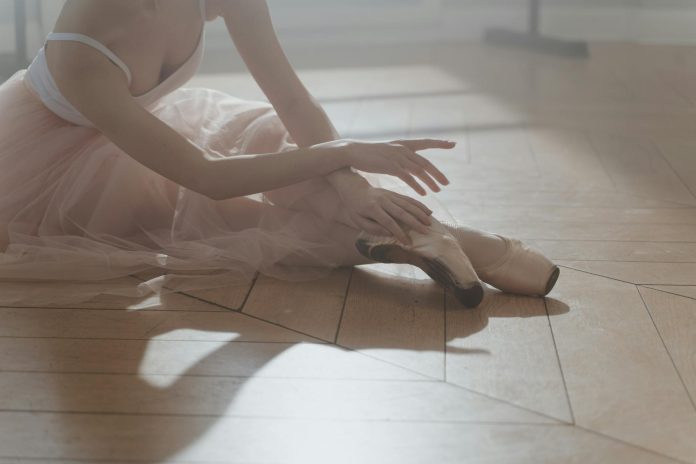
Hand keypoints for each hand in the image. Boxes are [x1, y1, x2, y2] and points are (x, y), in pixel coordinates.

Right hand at [318, 138, 454, 195]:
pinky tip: (423, 193)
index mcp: (403, 144)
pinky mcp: (391, 166)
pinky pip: (408, 177)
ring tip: (438, 190)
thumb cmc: (369, 154)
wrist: (353, 152)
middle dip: (437, 173)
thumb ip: (399, 155)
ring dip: (430, 181)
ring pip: (419, 170)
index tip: (453, 144)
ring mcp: (397, 157)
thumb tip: (407, 160)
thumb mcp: (387, 151)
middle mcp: (403, 149)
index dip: (439, 143)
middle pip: (425, 162)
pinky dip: (417, 185)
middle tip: (447, 183)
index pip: (425, 142)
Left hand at [334, 176, 433, 244]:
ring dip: (420, 213)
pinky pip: (408, 199)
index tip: (408, 242)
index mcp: (372, 208)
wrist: (354, 188)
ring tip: (429, 223)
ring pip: (407, 204)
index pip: (388, 222)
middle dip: (414, 223)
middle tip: (425, 232)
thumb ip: (373, 228)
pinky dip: (419, 205)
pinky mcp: (394, 193)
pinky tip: (428, 211)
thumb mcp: (358, 221)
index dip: (399, 233)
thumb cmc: (356, 209)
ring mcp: (389, 195)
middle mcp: (383, 200)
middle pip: (401, 212)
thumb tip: (390, 234)